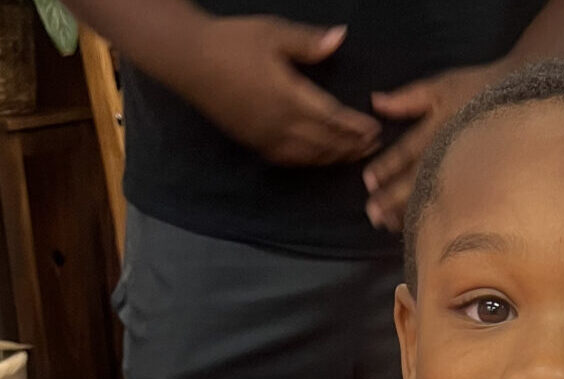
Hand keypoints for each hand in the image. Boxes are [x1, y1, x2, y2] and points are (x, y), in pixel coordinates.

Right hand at [179, 18, 380, 166]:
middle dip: (351, 147)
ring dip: (333, 157)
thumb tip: (341, 37)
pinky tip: (317, 157)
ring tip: (352, 155)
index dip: (356, 127)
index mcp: (289, 97)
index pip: (333, 119)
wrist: (189, 60)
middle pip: (325, 143)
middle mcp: (280, 124)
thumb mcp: (273, 32)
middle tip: (374, 147)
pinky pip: (288, 159)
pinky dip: (309, 161)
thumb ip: (309, 42)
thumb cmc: (232, 41)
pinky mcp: (253, 141)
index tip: (375, 129)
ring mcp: (265, 137)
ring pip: (308, 156)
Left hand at [362, 64, 504, 229]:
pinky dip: (435, 216)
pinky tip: (419, 228)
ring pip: (435, 196)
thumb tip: (376, 102)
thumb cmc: (476, 90)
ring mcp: (466, 170)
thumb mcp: (441, 86)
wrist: (522, 101)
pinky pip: (454, 203)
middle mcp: (451, 152)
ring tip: (388, 224)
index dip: (388, 166)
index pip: (409, 151)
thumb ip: (407, 98)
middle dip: (394, 198)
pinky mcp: (478, 182)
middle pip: (419, 180)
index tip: (368, 181)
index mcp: (440, 128)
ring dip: (410, 212)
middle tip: (372, 213)